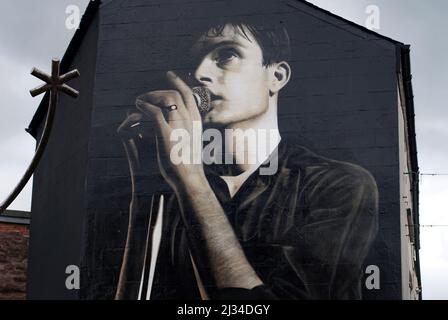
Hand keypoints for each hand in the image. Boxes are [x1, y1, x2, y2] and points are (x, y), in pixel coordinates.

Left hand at [135, 71, 205, 191]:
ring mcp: (179, 125)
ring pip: (167, 98)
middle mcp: (190, 120)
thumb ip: (187, 131)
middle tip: (148, 92)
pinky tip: (138, 105)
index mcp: (196, 122)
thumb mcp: (192, 144)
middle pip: (177, 93)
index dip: (179, 83)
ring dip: (151, 95)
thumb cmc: (190, 165)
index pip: (189, 95)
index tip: (171, 75)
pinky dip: (145, 105)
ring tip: (140, 99)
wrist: (190, 179)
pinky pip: (154, 112)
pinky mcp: (166, 133)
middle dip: (161, 88)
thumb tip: (181, 126)